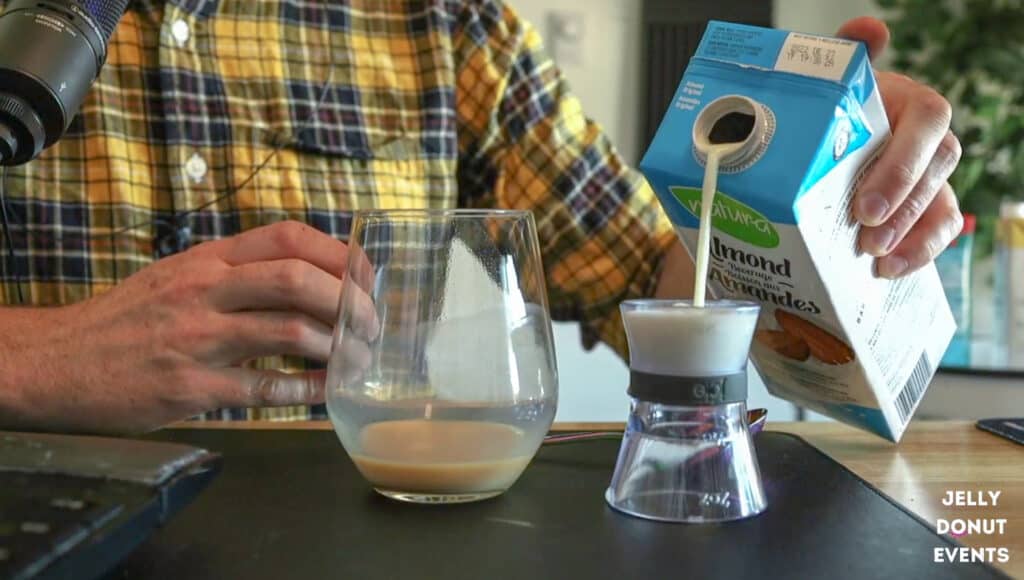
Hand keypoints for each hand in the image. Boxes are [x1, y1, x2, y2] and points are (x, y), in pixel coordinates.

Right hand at [3, 221, 376, 433]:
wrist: (56, 362)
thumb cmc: (126, 320)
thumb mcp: (179, 276)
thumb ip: (237, 273)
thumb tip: (308, 278)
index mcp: (208, 259)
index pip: (288, 237)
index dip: (339, 254)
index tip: (366, 277)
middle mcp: (205, 290)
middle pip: (298, 279)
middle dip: (349, 302)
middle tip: (370, 324)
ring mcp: (198, 338)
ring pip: (288, 330)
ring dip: (336, 346)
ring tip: (357, 358)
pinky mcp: (190, 387)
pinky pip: (264, 387)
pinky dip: (306, 389)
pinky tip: (327, 389)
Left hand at [837, 17, 963, 277]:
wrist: (824, 146)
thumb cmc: (830, 114)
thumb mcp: (832, 85)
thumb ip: (846, 55)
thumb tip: (869, 29)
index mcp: (908, 103)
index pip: (928, 121)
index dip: (903, 164)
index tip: (866, 203)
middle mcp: (925, 141)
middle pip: (935, 169)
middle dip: (901, 205)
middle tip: (865, 233)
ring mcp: (928, 178)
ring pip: (941, 205)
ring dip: (912, 236)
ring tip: (876, 260)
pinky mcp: (924, 211)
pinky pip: (939, 231)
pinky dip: (917, 253)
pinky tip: (888, 271)